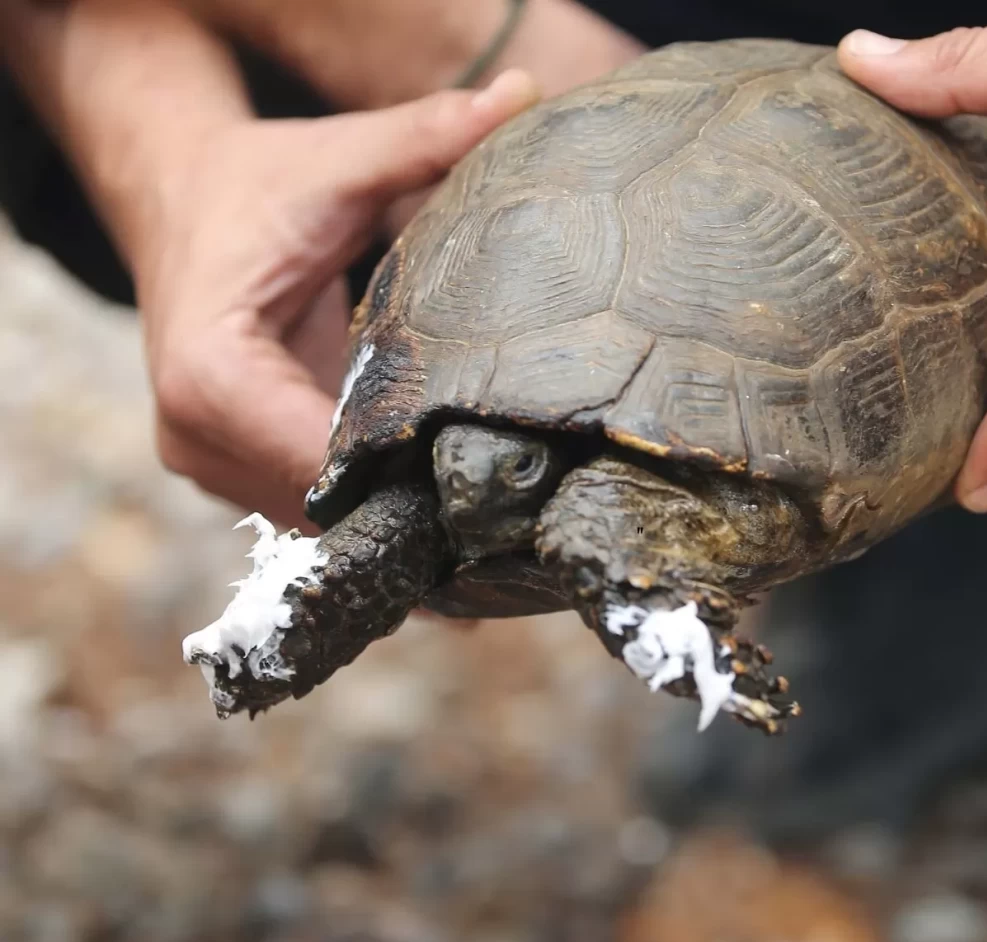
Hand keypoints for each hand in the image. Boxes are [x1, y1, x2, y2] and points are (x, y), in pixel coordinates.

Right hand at [137, 71, 538, 529]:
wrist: (179, 199)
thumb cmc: (256, 186)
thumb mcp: (338, 163)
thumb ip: (425, 139)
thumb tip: (523, 93)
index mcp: (210, 374)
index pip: (321, 462)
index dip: (406, 476)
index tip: (485, 479)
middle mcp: (195, 437)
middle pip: (323, 506)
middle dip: (407, 504)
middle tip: (503, 507)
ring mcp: (208, 461)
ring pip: (317, 519)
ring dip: (389, 512)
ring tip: (475, 507)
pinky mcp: (231, 467)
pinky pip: (310, 504)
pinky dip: (366, 498)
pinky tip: (429, 492)